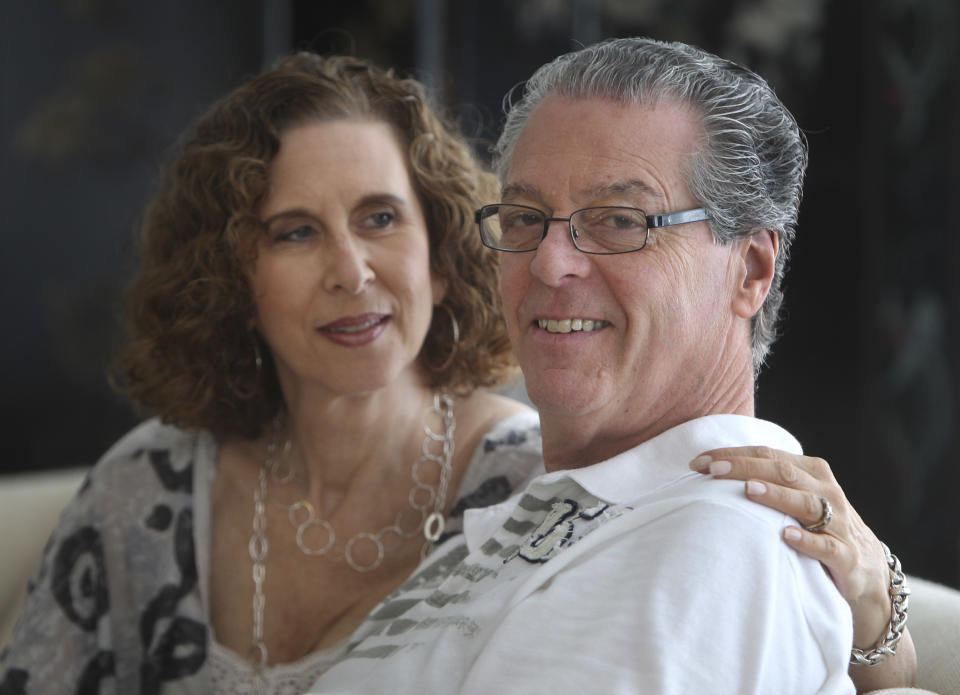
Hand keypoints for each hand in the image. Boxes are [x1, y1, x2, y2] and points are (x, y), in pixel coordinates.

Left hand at [690, 447, 915, 690]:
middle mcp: (826, 492)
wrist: (867, 572)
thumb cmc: (819, 528)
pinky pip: (827, 546)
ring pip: (806, 504)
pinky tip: (786, 537)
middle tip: (712, 470)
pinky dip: (807, 540)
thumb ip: (766, 482)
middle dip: (745, 468)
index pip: (767, 454)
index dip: (733, 454)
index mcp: (811, 473)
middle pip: (783, 472)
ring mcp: (839, 524)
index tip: (698, 461)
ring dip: (776, 495)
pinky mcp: (846, 557)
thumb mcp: (795, 499)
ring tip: (748, 490)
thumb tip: (711, 470)